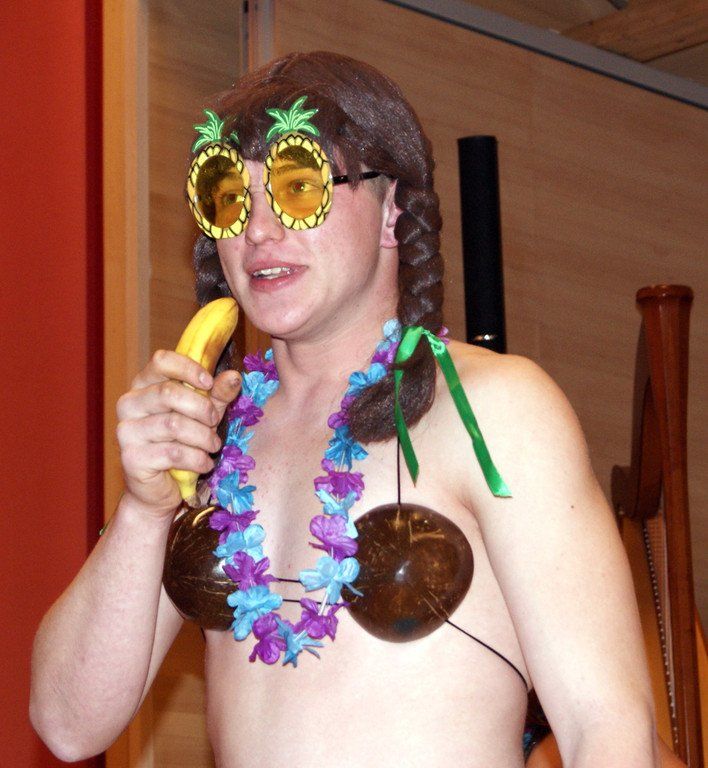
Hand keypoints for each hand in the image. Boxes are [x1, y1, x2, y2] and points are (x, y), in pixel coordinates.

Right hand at [116, 350, 240, 517]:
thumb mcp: (205, 414)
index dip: (188, 369)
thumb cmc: (182, 443)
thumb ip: (217, 394)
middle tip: (215, 422)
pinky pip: (173, 453)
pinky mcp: (132, 458)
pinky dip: (197, 459)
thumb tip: (234, 376)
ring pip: (174, 425)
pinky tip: (204, 464)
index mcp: (144, 386)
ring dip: (203, 437)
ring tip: (213, 446)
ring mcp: (127, 431)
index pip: (161, 361)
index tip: (209, 383)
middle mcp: (129, 404)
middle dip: (202, 408)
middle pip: (169, 393)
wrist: (159, 490)